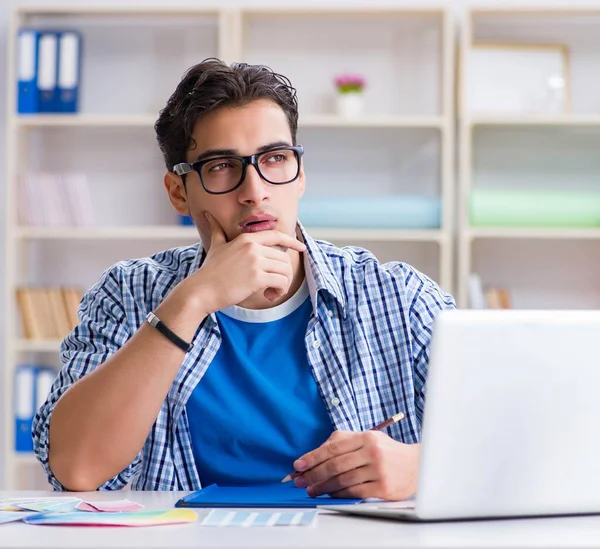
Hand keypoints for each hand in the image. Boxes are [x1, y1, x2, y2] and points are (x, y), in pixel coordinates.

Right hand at [189, 213, 305, 313]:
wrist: (201, 290)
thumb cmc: (209, 271)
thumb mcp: (215, 246)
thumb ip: (217, 231)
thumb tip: (208, 215)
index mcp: (246, 239)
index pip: (276, 235)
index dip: (292, 241)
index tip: (301, 247)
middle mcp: (253, 247)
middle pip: (283, 258)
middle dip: (283, 273)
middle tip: (274, 286)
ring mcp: (255, 261)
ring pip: (285, 270)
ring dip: (283, 284)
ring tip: (271, 292)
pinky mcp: (257, 277)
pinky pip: (281, 282)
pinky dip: (280, 291)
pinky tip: (269, 296)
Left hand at [292, 431, 419, 500]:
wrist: (417, 465)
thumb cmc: (386, 451)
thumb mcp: (368, 438)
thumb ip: (344, 441)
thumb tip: (316, 454)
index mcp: (366, 437)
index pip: (333, 447)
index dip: (313, 457)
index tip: (298, 465)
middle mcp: (372, 452)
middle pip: (335, 464)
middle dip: (314, 474)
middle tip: (300, 480)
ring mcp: (378, 470)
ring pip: (343, 480)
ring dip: (323, 486)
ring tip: (312, 489)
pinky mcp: (383, 487)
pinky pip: (354, 492)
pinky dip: (338, 494)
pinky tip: (329, 494)